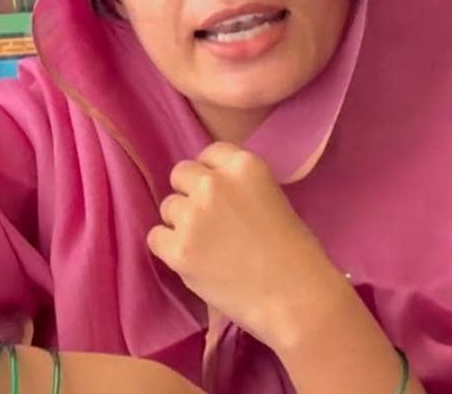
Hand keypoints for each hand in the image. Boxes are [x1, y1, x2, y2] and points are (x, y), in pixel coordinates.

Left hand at [147, 143, 350, 351]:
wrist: (294, 297)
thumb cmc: (295, 253)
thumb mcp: (273, 199)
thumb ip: (241, 188)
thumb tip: (215, 193)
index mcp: (244, 166)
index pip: (209, 153)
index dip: (211, 174)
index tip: (219, 194)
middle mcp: (214, 184)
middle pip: (181, 174)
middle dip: (191, 194)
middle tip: (208, 220)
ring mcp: (193, 216)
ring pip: (167, 207)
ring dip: (180, 223)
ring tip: (204, 246)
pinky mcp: (179, 250)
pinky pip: (156, 238)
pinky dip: (169, 248)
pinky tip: (191, 260)